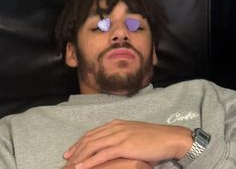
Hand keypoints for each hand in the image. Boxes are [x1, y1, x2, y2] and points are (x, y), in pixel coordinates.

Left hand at [63, 120, 192, 168]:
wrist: (168, 138)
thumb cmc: (152, 138)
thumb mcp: (132, 135)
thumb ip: (119, 138)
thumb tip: (109, 147)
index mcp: (116, 124)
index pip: (93, 133)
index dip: (80, 142)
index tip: (71, 152)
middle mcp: (115, 127)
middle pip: (89, 138)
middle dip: (76, 150)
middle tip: (65, 160)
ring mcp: (119, 135)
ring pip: (93, 146)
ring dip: (79, 156)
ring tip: (69, 166)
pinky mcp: (125, 145)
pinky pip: (103, 154)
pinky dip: (90, 161)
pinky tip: (81, 167)